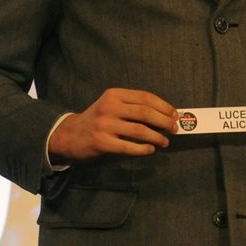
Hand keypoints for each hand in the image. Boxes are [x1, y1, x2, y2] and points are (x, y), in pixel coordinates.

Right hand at [49, 88, 177, 163]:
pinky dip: (143, 149)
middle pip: (145, 112)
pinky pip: (128, 146)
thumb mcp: (112, 105)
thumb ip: (132, 107)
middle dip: (164, 121)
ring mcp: (104, 125)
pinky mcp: (101, 142)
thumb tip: (165, 115)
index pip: (145, 97)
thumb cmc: (98, 119)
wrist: (69, 135)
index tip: (175, 114)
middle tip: (174, 129)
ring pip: (139, 130)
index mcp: (114, 95)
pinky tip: (150, 150)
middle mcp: (109, 107)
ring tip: (165, 142)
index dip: (163, 106)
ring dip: (157, 137)